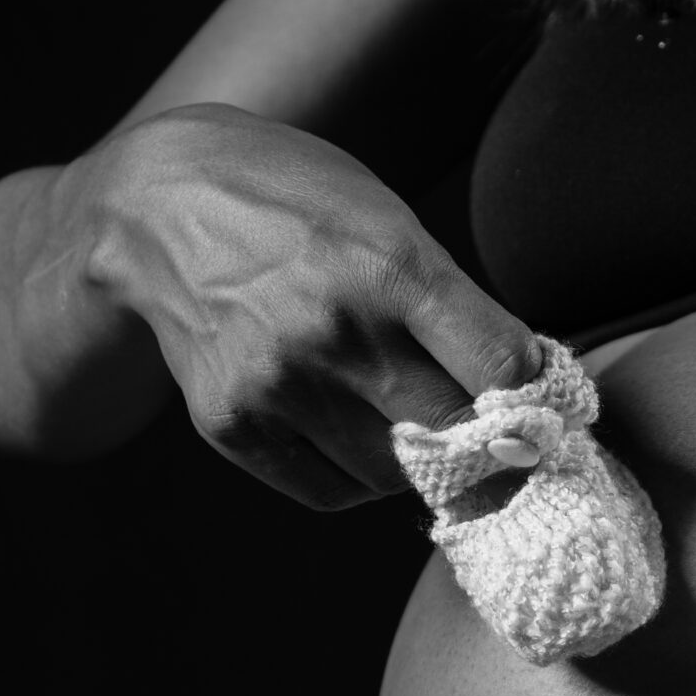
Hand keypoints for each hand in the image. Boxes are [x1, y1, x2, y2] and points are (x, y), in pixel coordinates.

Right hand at [88, 103, 541, 507]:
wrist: (156, 202)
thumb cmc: (300, 205)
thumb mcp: (391, 221)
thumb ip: (456, 308)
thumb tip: (526, 398)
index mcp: (390, 266)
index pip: (502, 367)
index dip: (535, 395)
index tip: (538, 405)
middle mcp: (334, 331)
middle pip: (456, 432)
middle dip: (486, 442)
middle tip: (492, 438)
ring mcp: (277, 384)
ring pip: (398, 476)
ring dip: (422, 465)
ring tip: (413, 425)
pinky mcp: (232, 423)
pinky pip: (332, 492)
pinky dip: (364, 481)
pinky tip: (361, 439)